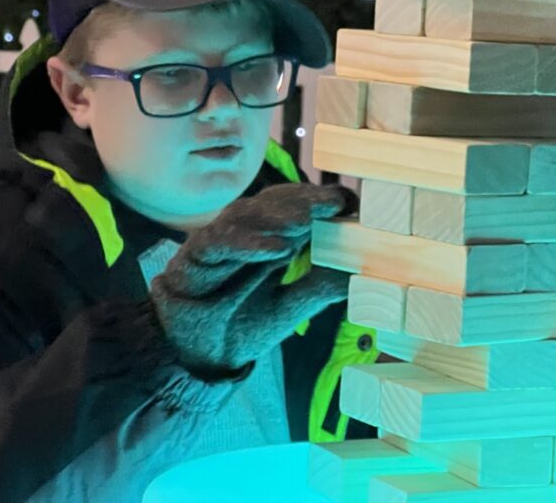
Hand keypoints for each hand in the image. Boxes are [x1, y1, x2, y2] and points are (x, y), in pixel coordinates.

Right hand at [149, 183, 354, 375]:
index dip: (322, 203)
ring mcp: (221, 240)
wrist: (195, 355)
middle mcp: (247, 233)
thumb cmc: (240, 324)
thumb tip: (361, 274)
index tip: (350, 204)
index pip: (299, 210)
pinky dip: (249, 244)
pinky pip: (221, 242)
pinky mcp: (195, 255)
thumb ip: (319, 288)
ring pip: (249, 216)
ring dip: (279, 216)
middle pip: (277, 204)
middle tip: (334, 202)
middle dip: (306, 201)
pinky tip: (276, 248)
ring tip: (308, 219)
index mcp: (272, 239)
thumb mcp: (288, 308)